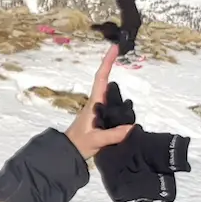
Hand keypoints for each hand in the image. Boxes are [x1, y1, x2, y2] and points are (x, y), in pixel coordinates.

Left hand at [64, 45, 135, 159]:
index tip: (113, 48)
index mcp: (94, 103)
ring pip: (111, 95)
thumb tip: (131, 127)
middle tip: (123, 55)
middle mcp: (96, 104)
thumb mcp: (96, 140)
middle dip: (112, 68)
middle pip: (106, 82)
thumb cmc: (79, 144)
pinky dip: (121, 102)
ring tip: (132, 82)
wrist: (69, 153)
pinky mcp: (101, 119)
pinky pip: (113, 106)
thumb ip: (112, 135)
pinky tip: (129, 109)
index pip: (100, 79)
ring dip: (119, 87)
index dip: (107, 62)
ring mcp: (98, 111)